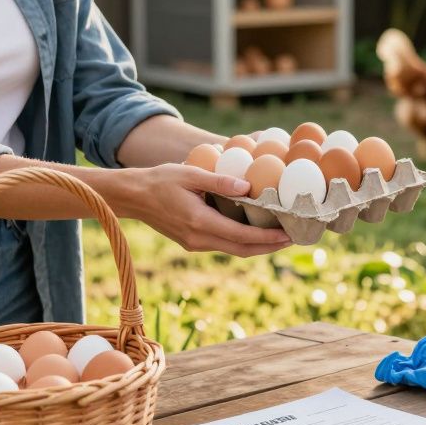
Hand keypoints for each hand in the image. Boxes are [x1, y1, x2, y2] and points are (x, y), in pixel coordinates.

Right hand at [117, 164, 291, 257]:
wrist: (132, 196)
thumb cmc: (160, 180)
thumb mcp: (191, 174)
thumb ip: (220, 181)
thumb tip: (248, 188)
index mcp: (200, 222)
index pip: (242, 237)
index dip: (268, 238)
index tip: (288, 235)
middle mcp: (199, 238)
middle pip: (242, 250)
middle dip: (269, 247)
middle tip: (293, 238)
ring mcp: (194, 243)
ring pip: (233, 249)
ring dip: (257, 245)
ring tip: (280, 235)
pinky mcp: (192, 241)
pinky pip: (223, 244)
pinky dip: (242, 241)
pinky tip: (255, 230)